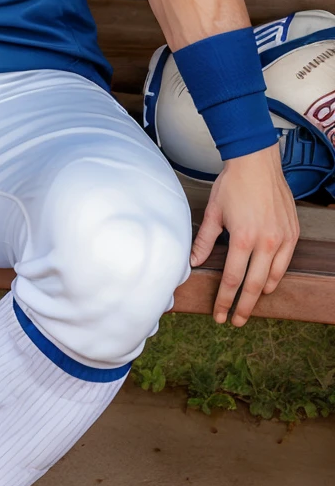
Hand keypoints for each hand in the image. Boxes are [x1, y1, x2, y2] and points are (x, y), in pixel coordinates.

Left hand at [190, 145, 299, 324]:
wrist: (257, 163)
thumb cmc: (233, 185)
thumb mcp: (213, 213)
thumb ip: (204, 241)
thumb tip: (194, 262)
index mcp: (243, 238)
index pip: (233, 279)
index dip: (225, 300)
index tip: (219, 314)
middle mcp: (265, 242)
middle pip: (253, 286)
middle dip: (243, 307)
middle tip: (235, 322)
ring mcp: (282, 238)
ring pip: (272, 277)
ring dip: (260, 294)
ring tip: (249, 304)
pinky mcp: (292, 233)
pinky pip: (285, 262)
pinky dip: (275, 276)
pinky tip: (266, 283)